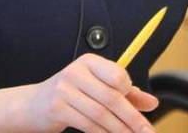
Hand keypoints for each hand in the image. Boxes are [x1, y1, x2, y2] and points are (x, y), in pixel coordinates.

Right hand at [21, 53, 158, 132]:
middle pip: (111, 98)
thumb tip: (152, 103)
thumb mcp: (98, 86)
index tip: (139, 108)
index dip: (130, 93)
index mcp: (89, 62)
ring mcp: (64, 90)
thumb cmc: (73, 93)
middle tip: (147, 132)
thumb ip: (126, 93)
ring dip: (120, 130)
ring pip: (101, 115)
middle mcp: (76, 72)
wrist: (34, 104)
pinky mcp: (57, 108)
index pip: (117, 75)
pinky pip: (88, 125)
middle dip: (132, 118)